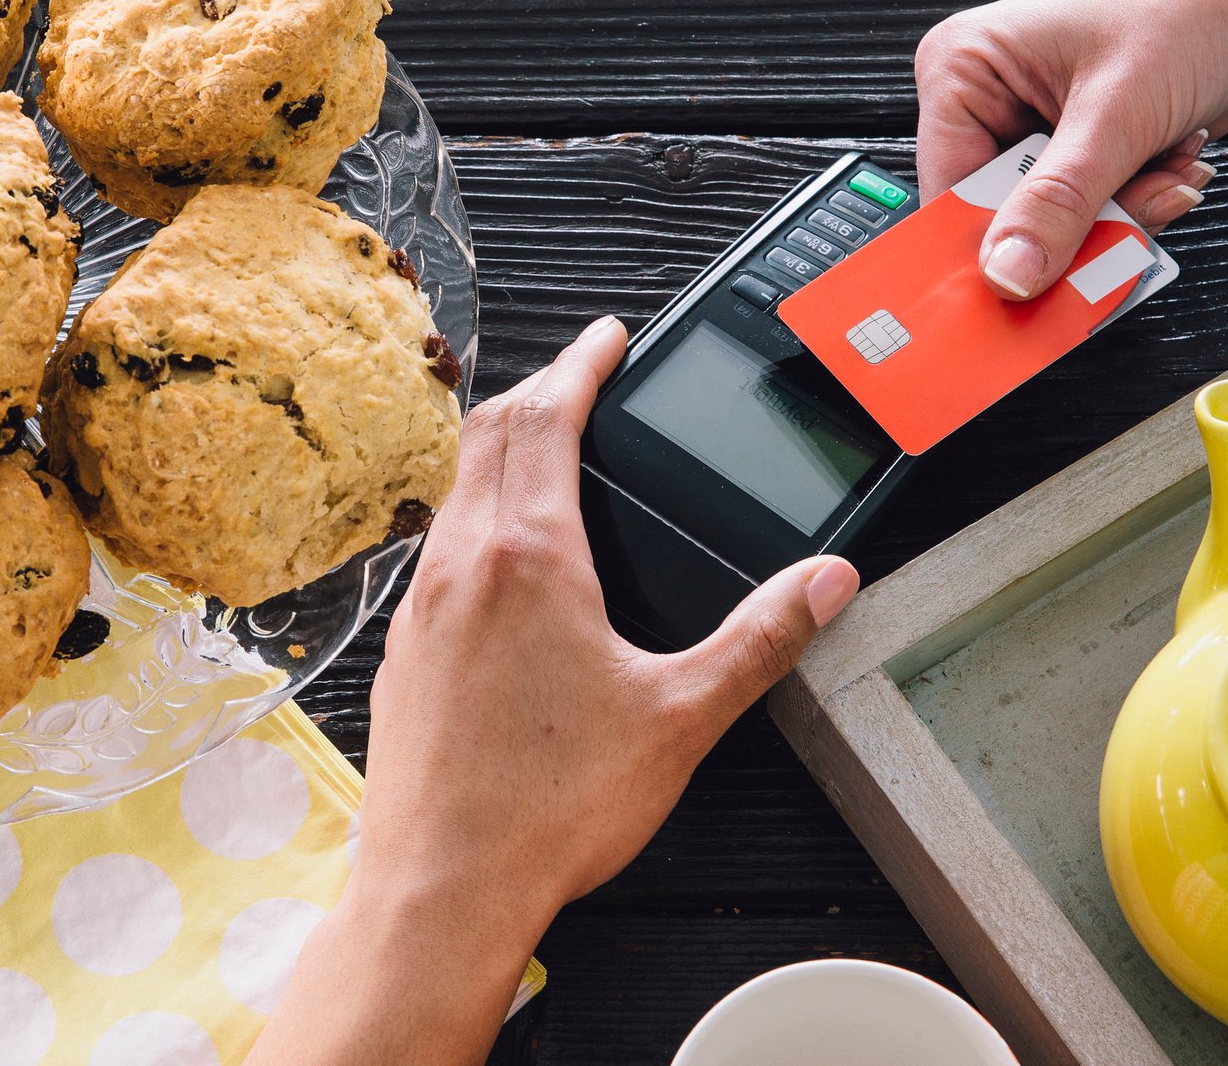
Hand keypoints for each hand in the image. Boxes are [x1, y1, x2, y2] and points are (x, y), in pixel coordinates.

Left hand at [246, 317, 860, 1065]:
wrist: (440, 889)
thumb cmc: (548, 809)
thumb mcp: (681, 717)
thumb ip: (760, 639)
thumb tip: (824, 582)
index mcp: (528, 557)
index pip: (547, 416)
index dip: (581, 363)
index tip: (607, 338)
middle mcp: (461, 565)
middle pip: (489, 434)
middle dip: (538, 390)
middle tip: (581, 375)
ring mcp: (421, 608)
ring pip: (454, 490)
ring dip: (499, 450)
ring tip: (545, 451)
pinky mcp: (403, 653)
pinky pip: (437, 549)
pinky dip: (474, 515)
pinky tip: (502, 559)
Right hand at [915, 0, 1227, 299]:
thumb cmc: (1194, 4)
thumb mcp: (1119, 112)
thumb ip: (1059, 203)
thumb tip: (1008, 276)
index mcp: (964, 69)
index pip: (948, 192)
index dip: (986, 248)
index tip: (1025, 293)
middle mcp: (991, 99)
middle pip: (1002, 216)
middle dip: (1077, 226)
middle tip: (1131, 214)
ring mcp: (1037, 126)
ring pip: (1055, 225)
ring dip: (1122, 214)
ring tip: (1166, 167)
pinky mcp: (1082, 148)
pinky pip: (1093, 214)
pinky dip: (1139, 203)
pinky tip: (1173, 161)